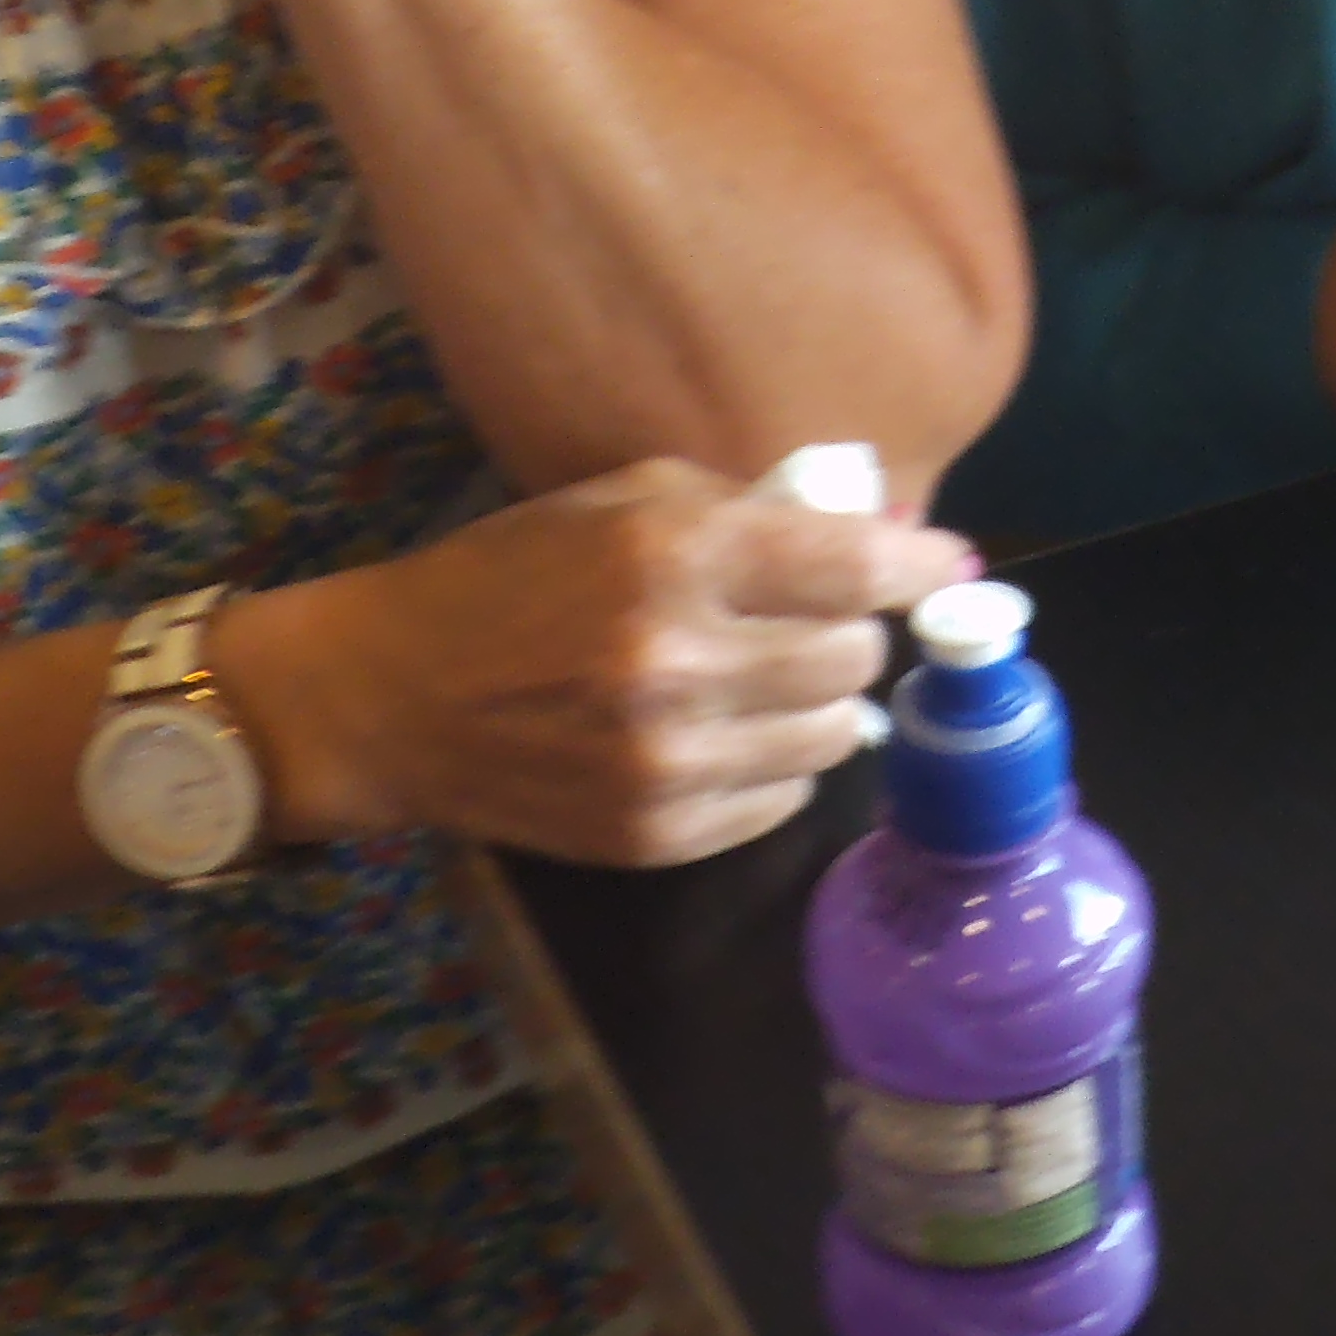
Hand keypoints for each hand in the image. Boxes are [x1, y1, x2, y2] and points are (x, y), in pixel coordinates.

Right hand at [213, 458, 974, 867]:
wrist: (387, 697)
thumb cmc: (514, 575)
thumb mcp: (627, 501)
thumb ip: (753, 513)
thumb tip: (883, 542)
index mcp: (676, 556)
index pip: (855, 571)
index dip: (920, 568)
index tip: (948, 567)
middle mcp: (677, 661)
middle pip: (854, 656)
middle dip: (853, 632)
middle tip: (823, 621)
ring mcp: (665, 759)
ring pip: (833, 735)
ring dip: (822, 703)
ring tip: (777, 679)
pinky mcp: (651, 833)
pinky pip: (780, 800)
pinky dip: (777, 764)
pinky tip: (732, 733)